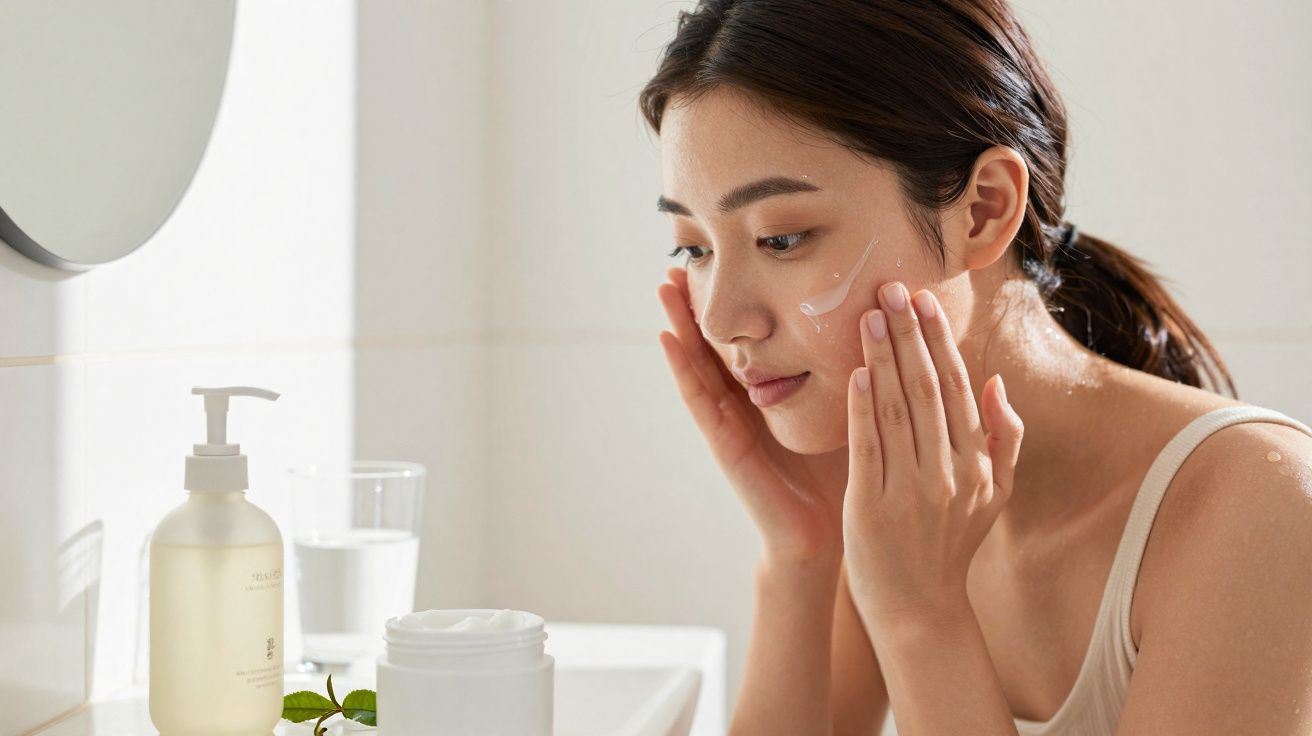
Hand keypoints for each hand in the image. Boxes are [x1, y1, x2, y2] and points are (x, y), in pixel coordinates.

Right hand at [657, 267, 844, 565]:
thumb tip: (882, 315)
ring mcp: (730, 424)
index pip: (746, 339)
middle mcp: (744, 404)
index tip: (724, 257)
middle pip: (715, 344)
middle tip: (683, 257)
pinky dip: (681, 368)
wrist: (830, 533)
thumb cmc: (842, 473)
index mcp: (770, 394)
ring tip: (665, 285)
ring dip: (680, 324)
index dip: (733, 303)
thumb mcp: (847, 409)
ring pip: (698, 364)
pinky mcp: (726, 445)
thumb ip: (852, 371)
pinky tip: (667, 339)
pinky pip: (699, 401)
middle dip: (698, 303)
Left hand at [842, 281, 1023, 628]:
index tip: (925, 299)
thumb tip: (997, 384)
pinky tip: (856, 373)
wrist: (920, 608)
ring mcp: (912, 490)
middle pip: (927, 389)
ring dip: (884, 358)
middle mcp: (949, 472)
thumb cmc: (951, 545)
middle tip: (890, 288)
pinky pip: (869, 448)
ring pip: (898, 410)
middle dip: (910, 334)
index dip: (940, 340)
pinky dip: (863, 408)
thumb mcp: (995, 495)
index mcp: (977, 463)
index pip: (957, 387)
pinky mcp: (872, 506)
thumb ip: (1003, 439)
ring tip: (870, 315)